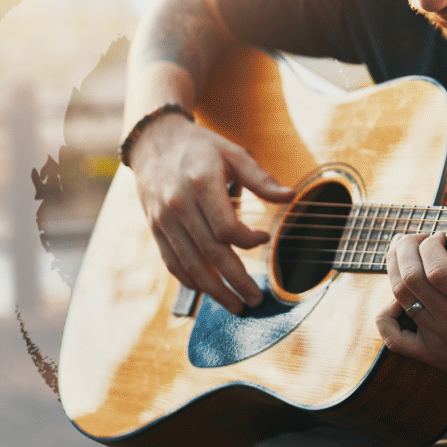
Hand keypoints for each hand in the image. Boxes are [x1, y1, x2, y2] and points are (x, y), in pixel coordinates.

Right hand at [126, 111, 292, 312]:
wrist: (154, 142)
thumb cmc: (201, 148)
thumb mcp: (233, 154)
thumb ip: (261, 179)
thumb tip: (291, 196)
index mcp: (202, 184)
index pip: (226, 227)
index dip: (248, 240)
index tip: (264, 238)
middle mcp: (179, 204)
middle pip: (210, 252)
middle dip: (235, 281)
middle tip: (255, 300)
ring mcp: (164, 219)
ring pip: (189, 263)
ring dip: (213, 290)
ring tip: (235, 305)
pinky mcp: (155, 228)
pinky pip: (172, 261)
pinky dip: (189, 280)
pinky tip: (207, 290)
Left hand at [375, 231, 446, 391]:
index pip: (436, 270)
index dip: (431, 245)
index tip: (442, 235)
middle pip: (411, 280)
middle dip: (406, 248)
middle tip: (417, 237)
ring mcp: (439, 342)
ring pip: (400, 300)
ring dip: (395, 268)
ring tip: (403, 252)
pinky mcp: (432, 356)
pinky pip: (394, 339)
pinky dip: (386, 314)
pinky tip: (398, 296)